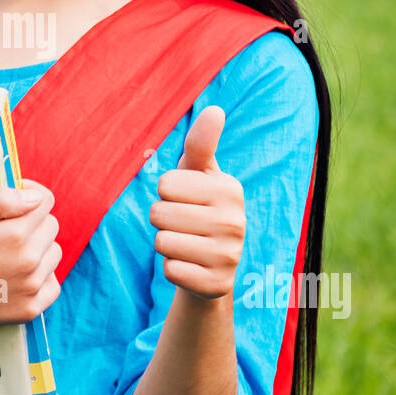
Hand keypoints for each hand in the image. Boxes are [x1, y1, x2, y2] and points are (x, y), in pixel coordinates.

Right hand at [0, 177, 61, 342]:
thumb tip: (32, 196)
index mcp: (14, 235)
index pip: (44, 202)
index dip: (29, 193)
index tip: (14, 197)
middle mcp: (29, 262)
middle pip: (51, 227)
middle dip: (32, 220)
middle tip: (4, 227)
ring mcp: (31, 289)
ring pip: (53, 254)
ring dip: (39, 247)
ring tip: (9, 251)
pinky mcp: (29, 310)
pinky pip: (53, 285)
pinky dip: (42, 277)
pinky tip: (19, 274)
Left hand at [148, 106, 244, 302]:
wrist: (213, 266)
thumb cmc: (198, 206)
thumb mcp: (198, 173)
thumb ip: (201, 143)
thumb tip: (214, 110)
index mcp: (229, 189)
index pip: (164, 183)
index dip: (165, 192)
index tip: (185, 199)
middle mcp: (236, 221)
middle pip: (159, 213)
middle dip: (161, 219)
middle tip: (182, 224)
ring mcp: (230, 255)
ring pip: (161, 242)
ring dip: (165, 245)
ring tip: (186, 243)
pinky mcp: (218, 285)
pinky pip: (170, 271)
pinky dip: (172, 269)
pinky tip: (190, 265)